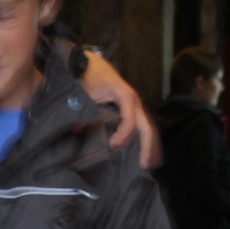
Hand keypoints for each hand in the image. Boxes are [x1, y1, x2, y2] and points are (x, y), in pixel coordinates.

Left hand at [79, 50, 158, 166]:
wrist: (89, 63)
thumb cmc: (88, 76)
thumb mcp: (84, 93)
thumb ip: (83, 112)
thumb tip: (79, 132)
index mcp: (126, 96)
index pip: (130, 122)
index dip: (122, 136)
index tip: (110, 146)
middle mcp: (135, 101)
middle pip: (147, 127)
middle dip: (147, 147)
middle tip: (144, 166)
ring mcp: (135, 105)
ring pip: (148, 127)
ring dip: (150, 146)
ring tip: (149, 164)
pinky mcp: (131, 109)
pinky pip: (141, 126)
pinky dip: (145, 140)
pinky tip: (146, 154)